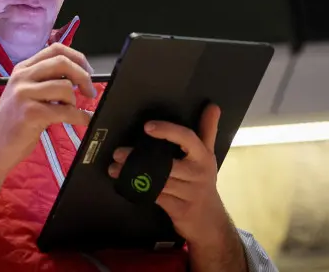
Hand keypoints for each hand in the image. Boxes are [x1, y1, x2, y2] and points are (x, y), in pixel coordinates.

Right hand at [0, 43, 95, 173]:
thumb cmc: (13, 123)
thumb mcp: (25, 94)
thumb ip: (45, 81)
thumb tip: (78, 77)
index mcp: (22, 69)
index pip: (55, 49)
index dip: (77, 57)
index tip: (88, 71)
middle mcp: (22, 77)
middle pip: (62, 62)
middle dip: (83, 76)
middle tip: (90, 91)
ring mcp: (24, 94)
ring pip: (65, 87)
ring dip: (75, 102)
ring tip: (71, 111)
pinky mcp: (31, 113)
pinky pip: (66, 111)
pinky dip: (80, 117)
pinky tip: (83, 120)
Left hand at [108, 104, 240, 261]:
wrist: (211, 222)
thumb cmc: (204, 183)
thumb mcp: (208, 157)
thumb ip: (207, 131)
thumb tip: (213, 106)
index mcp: (203, 156)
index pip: (187, 138)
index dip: (167, 131)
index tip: (147, 126)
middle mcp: (198, 172)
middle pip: (165, 162)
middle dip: (139, 158)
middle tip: (119, 153)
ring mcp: (190, 192)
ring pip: (157, 180)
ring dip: (133, 174)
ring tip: (115, 169)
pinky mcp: (179, 209)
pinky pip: (156, 196)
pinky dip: (141, 190)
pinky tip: (128, 185)